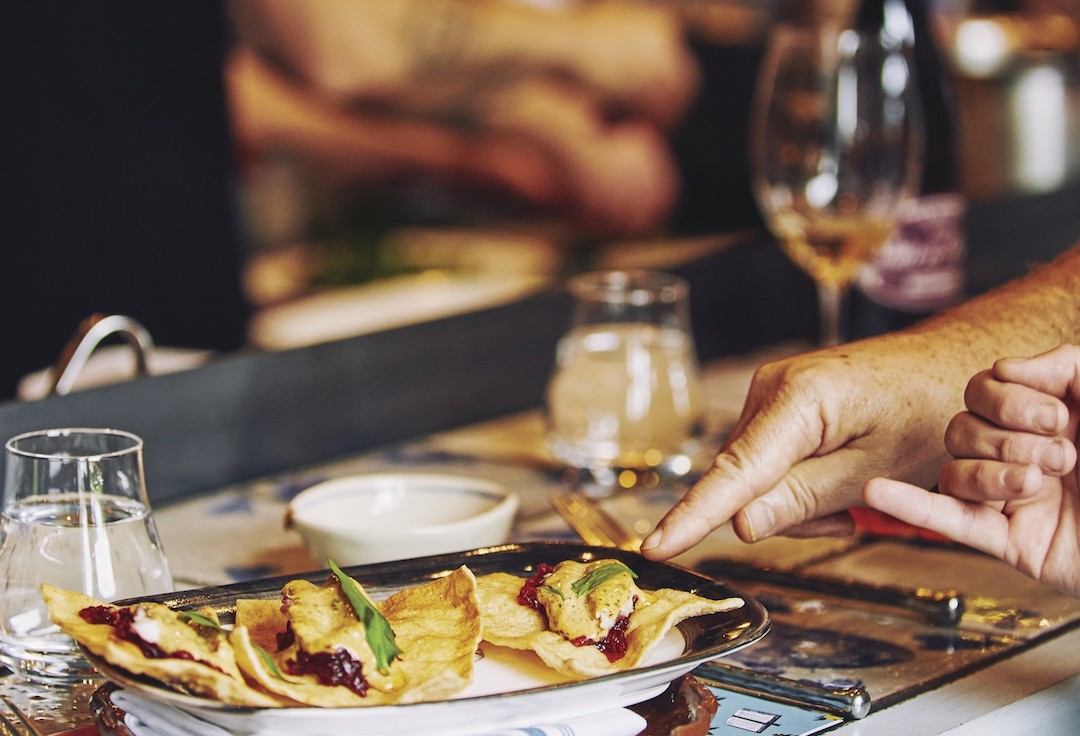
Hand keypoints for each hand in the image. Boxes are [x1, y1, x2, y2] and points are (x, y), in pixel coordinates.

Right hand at [641, 335, 967, 558]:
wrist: (951, 364)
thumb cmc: (929, 410)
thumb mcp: (876, 469)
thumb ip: (804, 499)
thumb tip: (741, 527)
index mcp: (798, 399)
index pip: (734, 474)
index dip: (693, 517)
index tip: (655, 547)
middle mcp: (771, 388)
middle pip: (744, 480)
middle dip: (784, 513)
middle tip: (847, 519)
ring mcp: (772, 392)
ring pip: (756, 475)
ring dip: (795, 500)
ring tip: (852, 497)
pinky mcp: (780, 402)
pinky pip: (769, 459)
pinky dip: (798, 482)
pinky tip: (839, 479)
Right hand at [864, 345, 1079, 596]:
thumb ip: (1070, 367)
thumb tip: (1010, 367)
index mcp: (1053, 416)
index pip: (987, 386)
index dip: (1007, 394)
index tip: (1054, 412)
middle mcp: (1023, 451)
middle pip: (962, 424)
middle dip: (1006, 435)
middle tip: (1062, 454)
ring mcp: (1012, 497)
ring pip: (954, 468)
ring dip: (991, 471)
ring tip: (1040, 485)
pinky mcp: (1008, 542)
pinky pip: (948, 521)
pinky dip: (911, 505)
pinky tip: (879, 493)